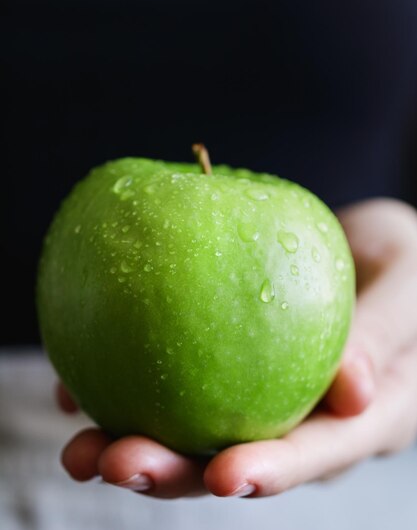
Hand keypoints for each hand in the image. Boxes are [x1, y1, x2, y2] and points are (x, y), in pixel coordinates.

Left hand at [59, 198, 416, 497]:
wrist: (375, 254)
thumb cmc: (405, 264)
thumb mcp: (408, 284)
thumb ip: (383, 334)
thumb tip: (348, 390)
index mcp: (363, 414)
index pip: (317, 452)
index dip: (272, 470)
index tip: (224, 476)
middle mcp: (305, 418)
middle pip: (239, 457)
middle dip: (176, 470)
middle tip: (113, 463)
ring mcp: (262, 395)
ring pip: (197, 430)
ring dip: (137, 440)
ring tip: (79, 445)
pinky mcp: (229, 366)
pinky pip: (179, 383)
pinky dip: (129, 386)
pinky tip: (81, 387)